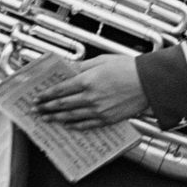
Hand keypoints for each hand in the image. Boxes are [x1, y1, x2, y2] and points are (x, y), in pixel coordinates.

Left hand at [34, 55, 148, 129]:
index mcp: (88, 81)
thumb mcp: (103, 60)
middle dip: (46, 108)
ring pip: (71, 116)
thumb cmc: (131, 69)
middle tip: (36, 110)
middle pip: (62, 104)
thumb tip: (67, 67)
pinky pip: (86, 125)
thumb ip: (83, 66)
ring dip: (56, 118)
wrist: (151, 83)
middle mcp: (90, 97)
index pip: (60, 89)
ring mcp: (98, 110)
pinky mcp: (107, 119)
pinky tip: (68, 125)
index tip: (38, 97)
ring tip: (46, 119)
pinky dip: (75, 126)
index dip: (46, 94)